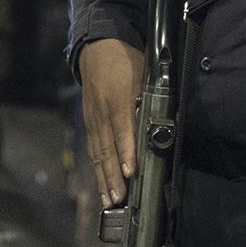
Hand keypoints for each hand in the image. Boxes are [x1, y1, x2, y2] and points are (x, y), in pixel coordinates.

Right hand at [79, 39, 145, 206]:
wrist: (96, 46)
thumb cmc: (124, 60)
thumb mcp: (142, 73)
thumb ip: (147, 98)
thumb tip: (156, 123)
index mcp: (117, 98)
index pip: (122, 130)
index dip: (126, 152)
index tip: (130, 172)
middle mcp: (101, 111)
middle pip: (107, 148)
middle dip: (113, 176)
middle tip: (119, 199)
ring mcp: (93, 118)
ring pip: (98, 153)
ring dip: (104, 178)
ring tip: (109, 199)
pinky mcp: (89, 121)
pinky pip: (92, 148)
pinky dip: (96, 167)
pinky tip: (101, 182)